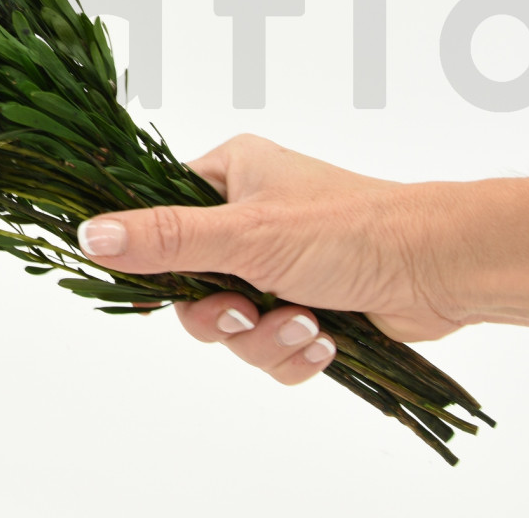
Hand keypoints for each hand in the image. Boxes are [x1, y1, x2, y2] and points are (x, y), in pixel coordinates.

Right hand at [77, 133, 468, 384]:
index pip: (160, 217)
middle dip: (222, 316)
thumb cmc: (349, 227)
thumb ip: (165, 238)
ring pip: (230, 326)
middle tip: (245, 311)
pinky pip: (268, 348)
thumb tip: (88, 235)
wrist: (440, 269)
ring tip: (307, 324)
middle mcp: (249, 218)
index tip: (166, 286)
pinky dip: (292, 352)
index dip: (157, 260)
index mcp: (229, 176)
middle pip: (191, 287)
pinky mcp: (305, 307)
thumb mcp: (244, 232)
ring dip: (264, 338)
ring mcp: (277, 266)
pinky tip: (324, 338)